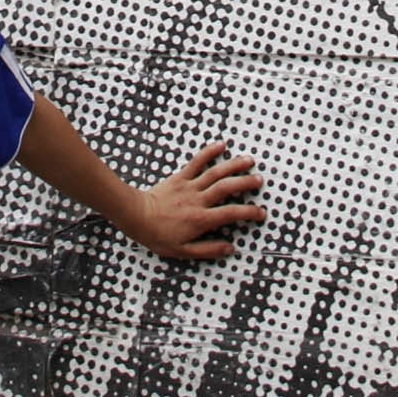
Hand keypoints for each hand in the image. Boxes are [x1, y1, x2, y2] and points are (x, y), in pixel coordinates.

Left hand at [123, 141, 267, 260]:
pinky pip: (196, 163)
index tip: (261, 213)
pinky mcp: (179, 178)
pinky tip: (221, 145)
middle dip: (246, 183)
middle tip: (260, 180)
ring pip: (215, 173)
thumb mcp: (183, 251)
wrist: (136, 217)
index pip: (231, 213)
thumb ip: (208, 249)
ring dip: (233, 165)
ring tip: (249, 161)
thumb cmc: (158, 235)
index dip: (249, 212)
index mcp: (201, 219)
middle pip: (227, 188)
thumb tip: (230, 248)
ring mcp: (189, 187)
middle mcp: (198, 200)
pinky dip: (208, 152)